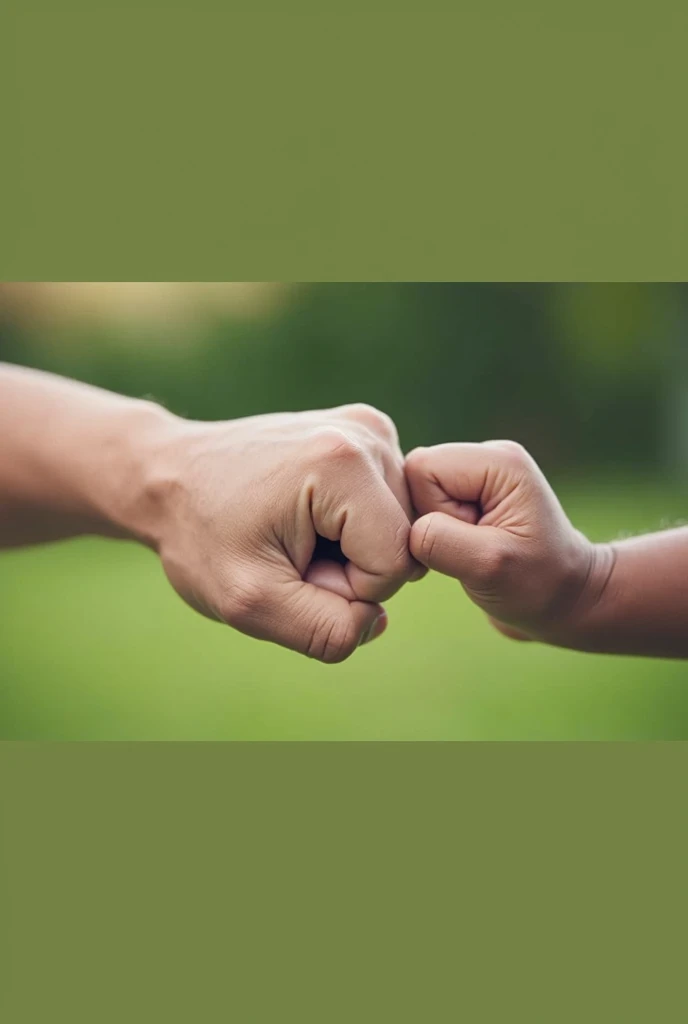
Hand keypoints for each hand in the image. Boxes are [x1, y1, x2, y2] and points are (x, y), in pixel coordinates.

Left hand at [136, 404, 419, 662]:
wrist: (167, 478)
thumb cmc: (200, 536)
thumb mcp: (250, 604)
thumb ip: (325, 631)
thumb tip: (377, 620)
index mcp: (345, 464)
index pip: (394, 565)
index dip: (346, 588)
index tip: (289, 564)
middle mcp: (368, 433)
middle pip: (403, 542)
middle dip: (350, 567)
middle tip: (286, 550)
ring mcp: (370, 428)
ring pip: (399, 527)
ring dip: (350, 548)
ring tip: (292, 531)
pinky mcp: (367, 433)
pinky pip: (387, 507)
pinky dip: (352, 525)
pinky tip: (305, 516)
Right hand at [405, 441, 611, 643]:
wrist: (568, 603)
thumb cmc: (540, 587)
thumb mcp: (489, 565)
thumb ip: (438, 539)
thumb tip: (402, 527)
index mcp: (498, 460)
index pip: (422, 467)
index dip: (429, 511)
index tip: (469, 541)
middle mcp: (488, 458)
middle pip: (415, 476)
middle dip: (428, 520)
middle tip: (468, 550)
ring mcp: (478, 477)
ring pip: (415, 494)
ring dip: (431, 532)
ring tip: (468, 554)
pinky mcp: (470, 498)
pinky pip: (424, 508)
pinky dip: (434, 537)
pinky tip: (464, 554)